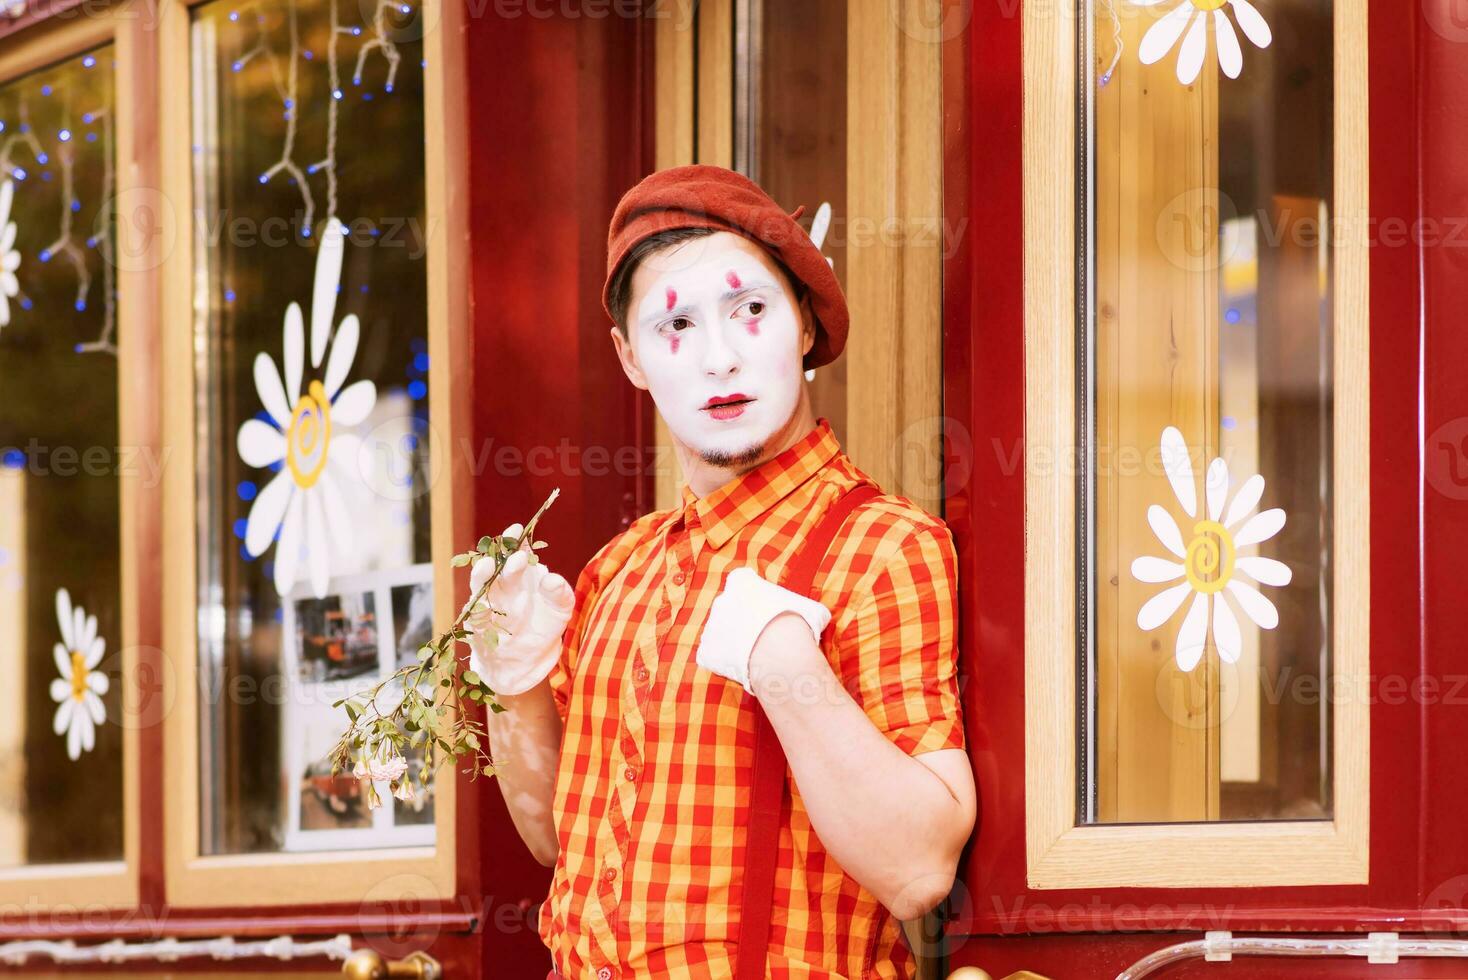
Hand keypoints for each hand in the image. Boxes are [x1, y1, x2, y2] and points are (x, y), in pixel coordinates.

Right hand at [464, 542, 574, 695]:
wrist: (529, 659)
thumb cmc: (544, 625)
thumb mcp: (561, 610)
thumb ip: (560, 593)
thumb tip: (552, 580)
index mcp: (521, 574)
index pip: (516, 551)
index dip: (515, 539)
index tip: (518, 530)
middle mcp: (502, 585)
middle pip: (499, 567)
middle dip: (506, 561)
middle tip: (517, 558)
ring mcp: (488, 604)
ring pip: (481, 586)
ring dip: (483, 576)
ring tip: (487, 566)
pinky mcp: (478, 625)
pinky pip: (475, 615)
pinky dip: (478, 608)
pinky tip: (481, 603)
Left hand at [695, 568, 830, 694]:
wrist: (781, 653)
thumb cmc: (798, 625)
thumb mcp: (810, 607)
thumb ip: (803, 606)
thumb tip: (814, 615)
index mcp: (741, 583)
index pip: (741, 582)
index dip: (750, 596)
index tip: (762, 608)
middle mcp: (721, 601)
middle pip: (728, 608)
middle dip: (740, 620)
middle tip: (760, 636)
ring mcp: (711, 626)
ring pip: (720, 634)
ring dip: (732, 642)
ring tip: (754, 656)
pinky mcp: (707, 652)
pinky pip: (713, 658)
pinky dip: (725, 664)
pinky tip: (742, 669)